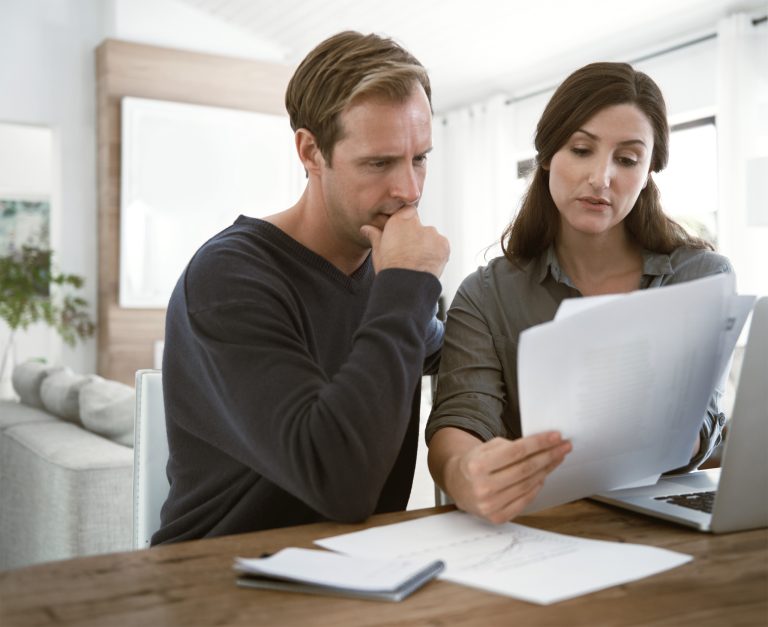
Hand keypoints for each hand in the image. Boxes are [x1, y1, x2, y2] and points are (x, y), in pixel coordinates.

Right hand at [359, 207, 448, 277]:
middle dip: (416, 237)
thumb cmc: (390, 269)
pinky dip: (436, 253)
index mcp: (399, 221)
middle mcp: (417, 224)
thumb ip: (375, 236)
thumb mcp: (378, 251)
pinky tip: (426, 264)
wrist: (406, 285)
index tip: (403, 235)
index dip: (406, 223)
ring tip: (418, 262)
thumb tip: (366, 229)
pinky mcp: (444, 244)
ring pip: (431, 236)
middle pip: (419, 226)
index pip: (408, 211)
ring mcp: (432, 234)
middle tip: (409, 253)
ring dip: (427, 245)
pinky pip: (441, 246)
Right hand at [433, 429, 571, 523]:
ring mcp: (490, 505)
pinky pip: (525, 500)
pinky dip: (536, 487)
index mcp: (477, 466)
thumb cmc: (474, 464)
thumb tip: (541, 446)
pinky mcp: (497, 517)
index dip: (539, 443)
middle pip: (525, 469)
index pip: (516, 452)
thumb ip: (509, 446)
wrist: (457, 485)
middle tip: (564, 447)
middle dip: (548, 456)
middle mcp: (483, 487)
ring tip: (556, 459)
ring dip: (546, 470)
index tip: (556, 437)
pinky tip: (543, 476)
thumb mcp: (484, 448)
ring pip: (528, 484)